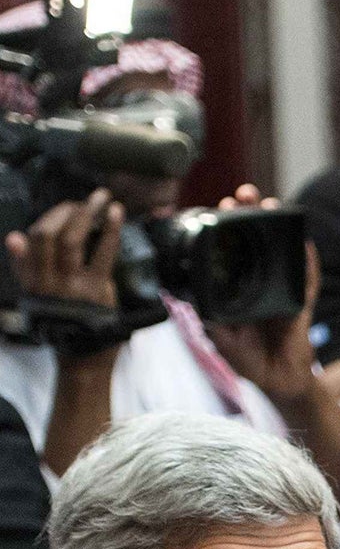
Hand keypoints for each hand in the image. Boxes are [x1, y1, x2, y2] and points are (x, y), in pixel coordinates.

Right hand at [7, 188, 121, 315]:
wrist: (84, 350)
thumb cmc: (63, 315)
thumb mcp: (36, 292)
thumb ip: (25, 265)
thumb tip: (13, 237)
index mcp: (32, 277)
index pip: (34, 238)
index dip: (51, 218)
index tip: (67, 209)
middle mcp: (47, 280)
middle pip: (49, 234)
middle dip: (67, 211)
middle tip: (85, 201)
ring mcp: (71, 284)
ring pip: (72, 239)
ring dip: (87, 212)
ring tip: (101, 197)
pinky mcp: (96, 289)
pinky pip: (103, 252)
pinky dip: (111, 229)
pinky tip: (116, 212)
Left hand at [202, 185, 321, 404]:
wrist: (279, 382)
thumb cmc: (250, 361)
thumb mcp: (223, 341)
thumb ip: (213, 324)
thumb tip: (193, 302)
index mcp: (238, 290)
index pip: (232, 252)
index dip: (226, 231)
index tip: (219, 208)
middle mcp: (260, 286)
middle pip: (257, 243)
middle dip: (251, 216)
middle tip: (244, 194)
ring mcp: (283, 293)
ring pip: (281, 254)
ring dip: (278, 229)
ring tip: (271, 203)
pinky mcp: (302, 306)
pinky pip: (307, 282)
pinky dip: (308, 264)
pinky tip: (305, 244)